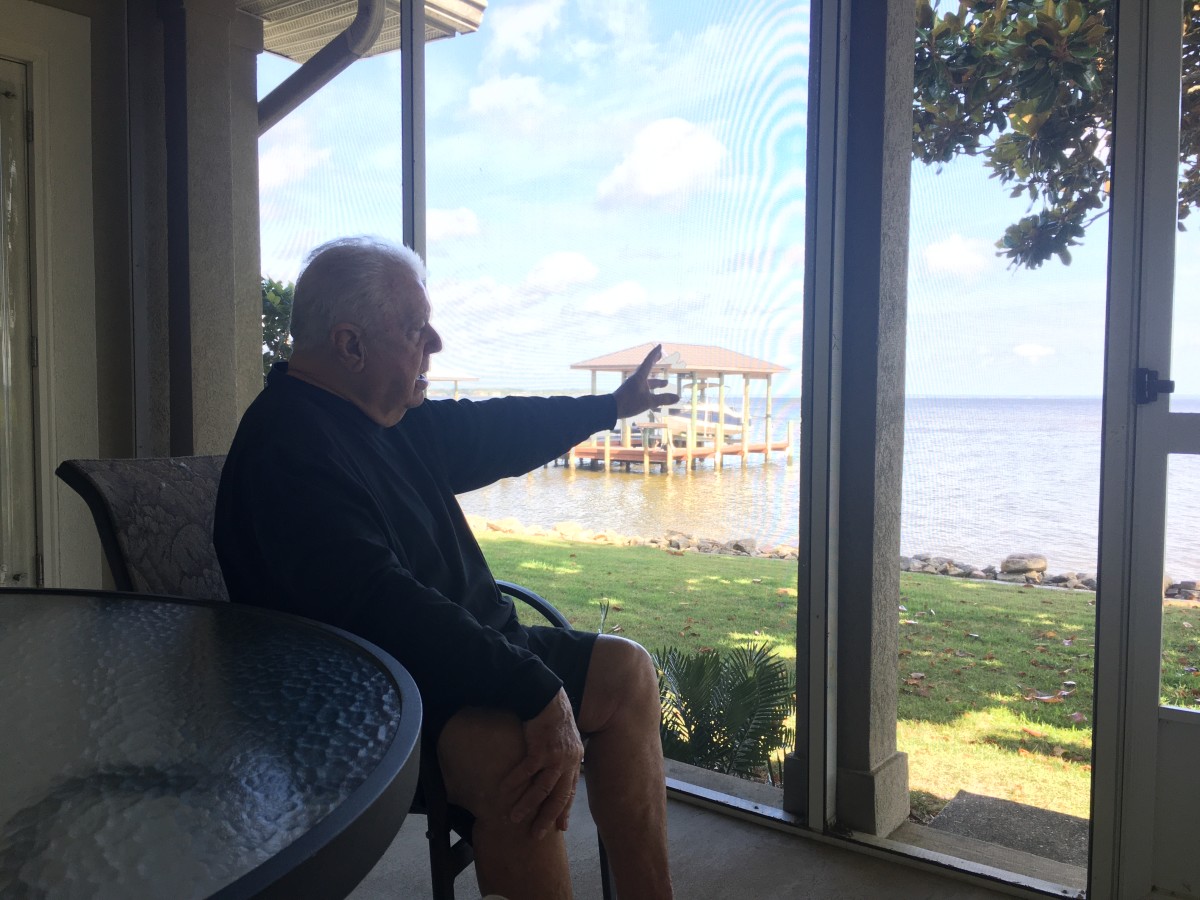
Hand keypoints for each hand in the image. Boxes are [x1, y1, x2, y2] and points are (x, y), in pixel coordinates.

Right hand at [500, 689, 583, 837]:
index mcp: (574, 760)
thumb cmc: (555, 714)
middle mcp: (568, 762)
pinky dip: (514, 783)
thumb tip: (559, 766)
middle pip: (558, 797)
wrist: (548, 697)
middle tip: (537, 834)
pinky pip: (525, 772)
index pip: (570, 791)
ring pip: (541, 789)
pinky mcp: (539, 749)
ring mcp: (554, 757)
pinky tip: (504, 791)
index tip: (561, 827)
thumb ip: (566, 754)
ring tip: (514, 818)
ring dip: (527, 805)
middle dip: (548, 817)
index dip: (565, 810)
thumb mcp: (568, 737)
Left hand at [612, 345, 680, 419]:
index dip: (655, 354)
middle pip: (647, 368)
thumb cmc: (629, 402)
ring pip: (646, 381)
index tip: (660, 346)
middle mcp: (636, 379)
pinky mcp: (631, 393)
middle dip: (654, 362)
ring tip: (665, 383)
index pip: (649, 361)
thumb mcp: (648, 401)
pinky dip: (651, 390)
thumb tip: (677, 397)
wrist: (612, 409)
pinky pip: (644, 389)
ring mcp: (633, 386)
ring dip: (656, 381)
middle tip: (660, 355)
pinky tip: (656, 396)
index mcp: (640, 376)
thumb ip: (663, 399)